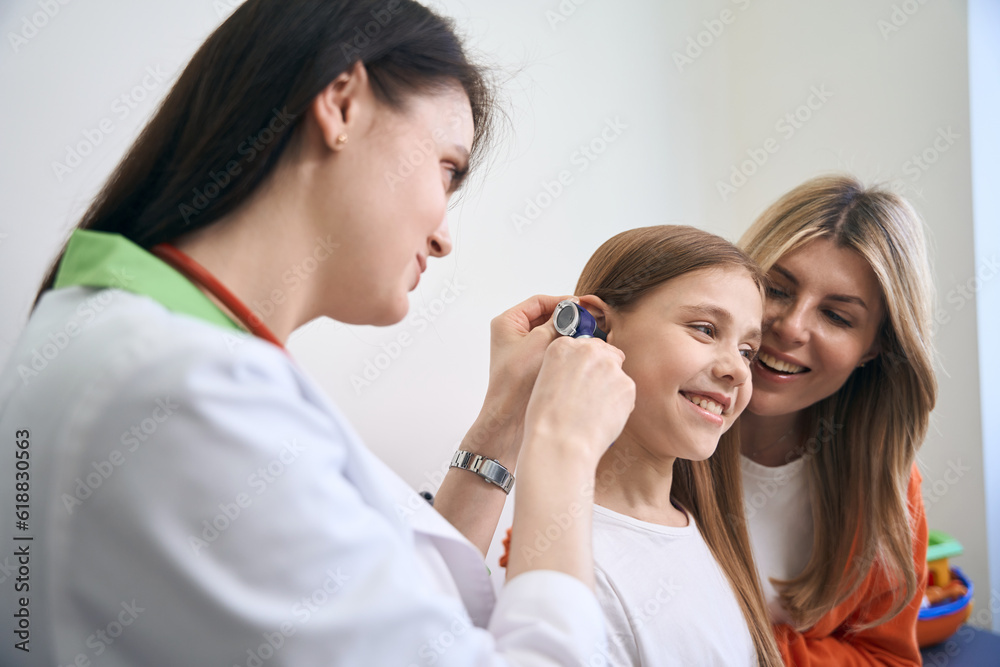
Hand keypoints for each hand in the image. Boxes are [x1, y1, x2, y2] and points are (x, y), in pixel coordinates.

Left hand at [471, 295, 572, 456]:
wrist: (510, 418)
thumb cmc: (515, 382)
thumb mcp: (540, 343)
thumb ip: (559, 322)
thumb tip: (575, 310)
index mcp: (507, 323)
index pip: (539, 302)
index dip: (561, 302)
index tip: (581, 306)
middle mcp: (514, 335)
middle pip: (546, 317)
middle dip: (568, 319)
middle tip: (588, 320)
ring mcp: (523, 351)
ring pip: (552, 335)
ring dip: (568, 335)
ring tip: (587, 336)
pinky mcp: (533, 366)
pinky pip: (553, 351)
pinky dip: (566, 350)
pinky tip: (580, 353)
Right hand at [521, 336, 635, 468]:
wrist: (560, 442)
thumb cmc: (546, 420)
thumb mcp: (545, 381)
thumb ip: (566, 368)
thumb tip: (585, 373)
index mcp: (563, 347)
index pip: (585, 345)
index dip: (586, 364)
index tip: (582, 378)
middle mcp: (588, 350)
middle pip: (607, 354)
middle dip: (603, 372)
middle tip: (592, 396)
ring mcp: (610, 366)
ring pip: (617, 375)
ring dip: (611, 389)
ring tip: (594, 412)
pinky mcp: (627, 385)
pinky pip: (626, 394)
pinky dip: (619, 406)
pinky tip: (603, 419)